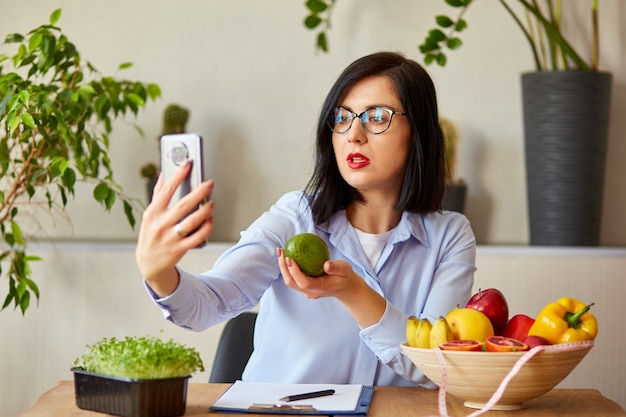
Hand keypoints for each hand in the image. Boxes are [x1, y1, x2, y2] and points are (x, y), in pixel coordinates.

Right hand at [136, 160, 214, 295]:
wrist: (149, 263)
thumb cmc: (151, 234)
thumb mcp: (149, 215)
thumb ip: (157, 195)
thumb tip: (162, 174)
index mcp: (152, 213)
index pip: (166, 190)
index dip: (178, 176)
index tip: (187, 163)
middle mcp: (160, 224)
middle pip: (183, 205)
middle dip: (198, 192)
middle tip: (209, 183)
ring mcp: (170, 238)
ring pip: (191, 222)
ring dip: (204, 211)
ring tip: (212, 203)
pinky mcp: (179, 249)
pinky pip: (196, 237)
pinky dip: (206, 228)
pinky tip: (211, 220)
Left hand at [276, 248, 385, 326]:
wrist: (345, 287)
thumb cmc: (345, 276)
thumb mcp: (345, 269)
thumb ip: (337, 267)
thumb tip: (326, 265)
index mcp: (320, 288)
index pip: (304, 282)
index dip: (295, 271)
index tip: (289, 258)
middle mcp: (310, 292)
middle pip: (292, 282)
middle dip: (283, 267)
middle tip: (281, 251)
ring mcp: (306, 291)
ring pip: (290, 281)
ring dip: (283, 267)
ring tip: (281, 252)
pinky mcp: (304, 288)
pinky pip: (293, 278)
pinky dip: (288, 268)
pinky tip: (287, 255)